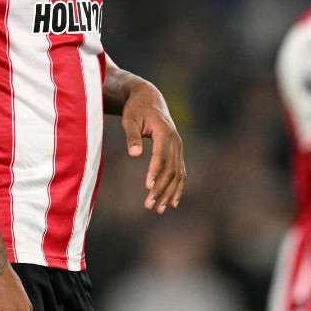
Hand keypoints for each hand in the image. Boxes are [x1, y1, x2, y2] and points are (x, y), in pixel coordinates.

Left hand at [120, 82, 185, 213]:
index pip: (161, 156)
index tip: (147, 188)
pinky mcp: (177, 153)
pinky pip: (180, 173)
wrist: (149, 100)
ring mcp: (178, 148)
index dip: (154, 172)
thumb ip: (132, 136)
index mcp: (164, 132)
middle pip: (171, 170)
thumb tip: (134, 154)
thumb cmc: (136, 109)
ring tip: (158, 210)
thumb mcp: (129, 119)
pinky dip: (177, 188)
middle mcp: (175, 141)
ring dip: (169, 193)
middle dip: (160, 189)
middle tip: (148, 206)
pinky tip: (171, 203)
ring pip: (177, 174)